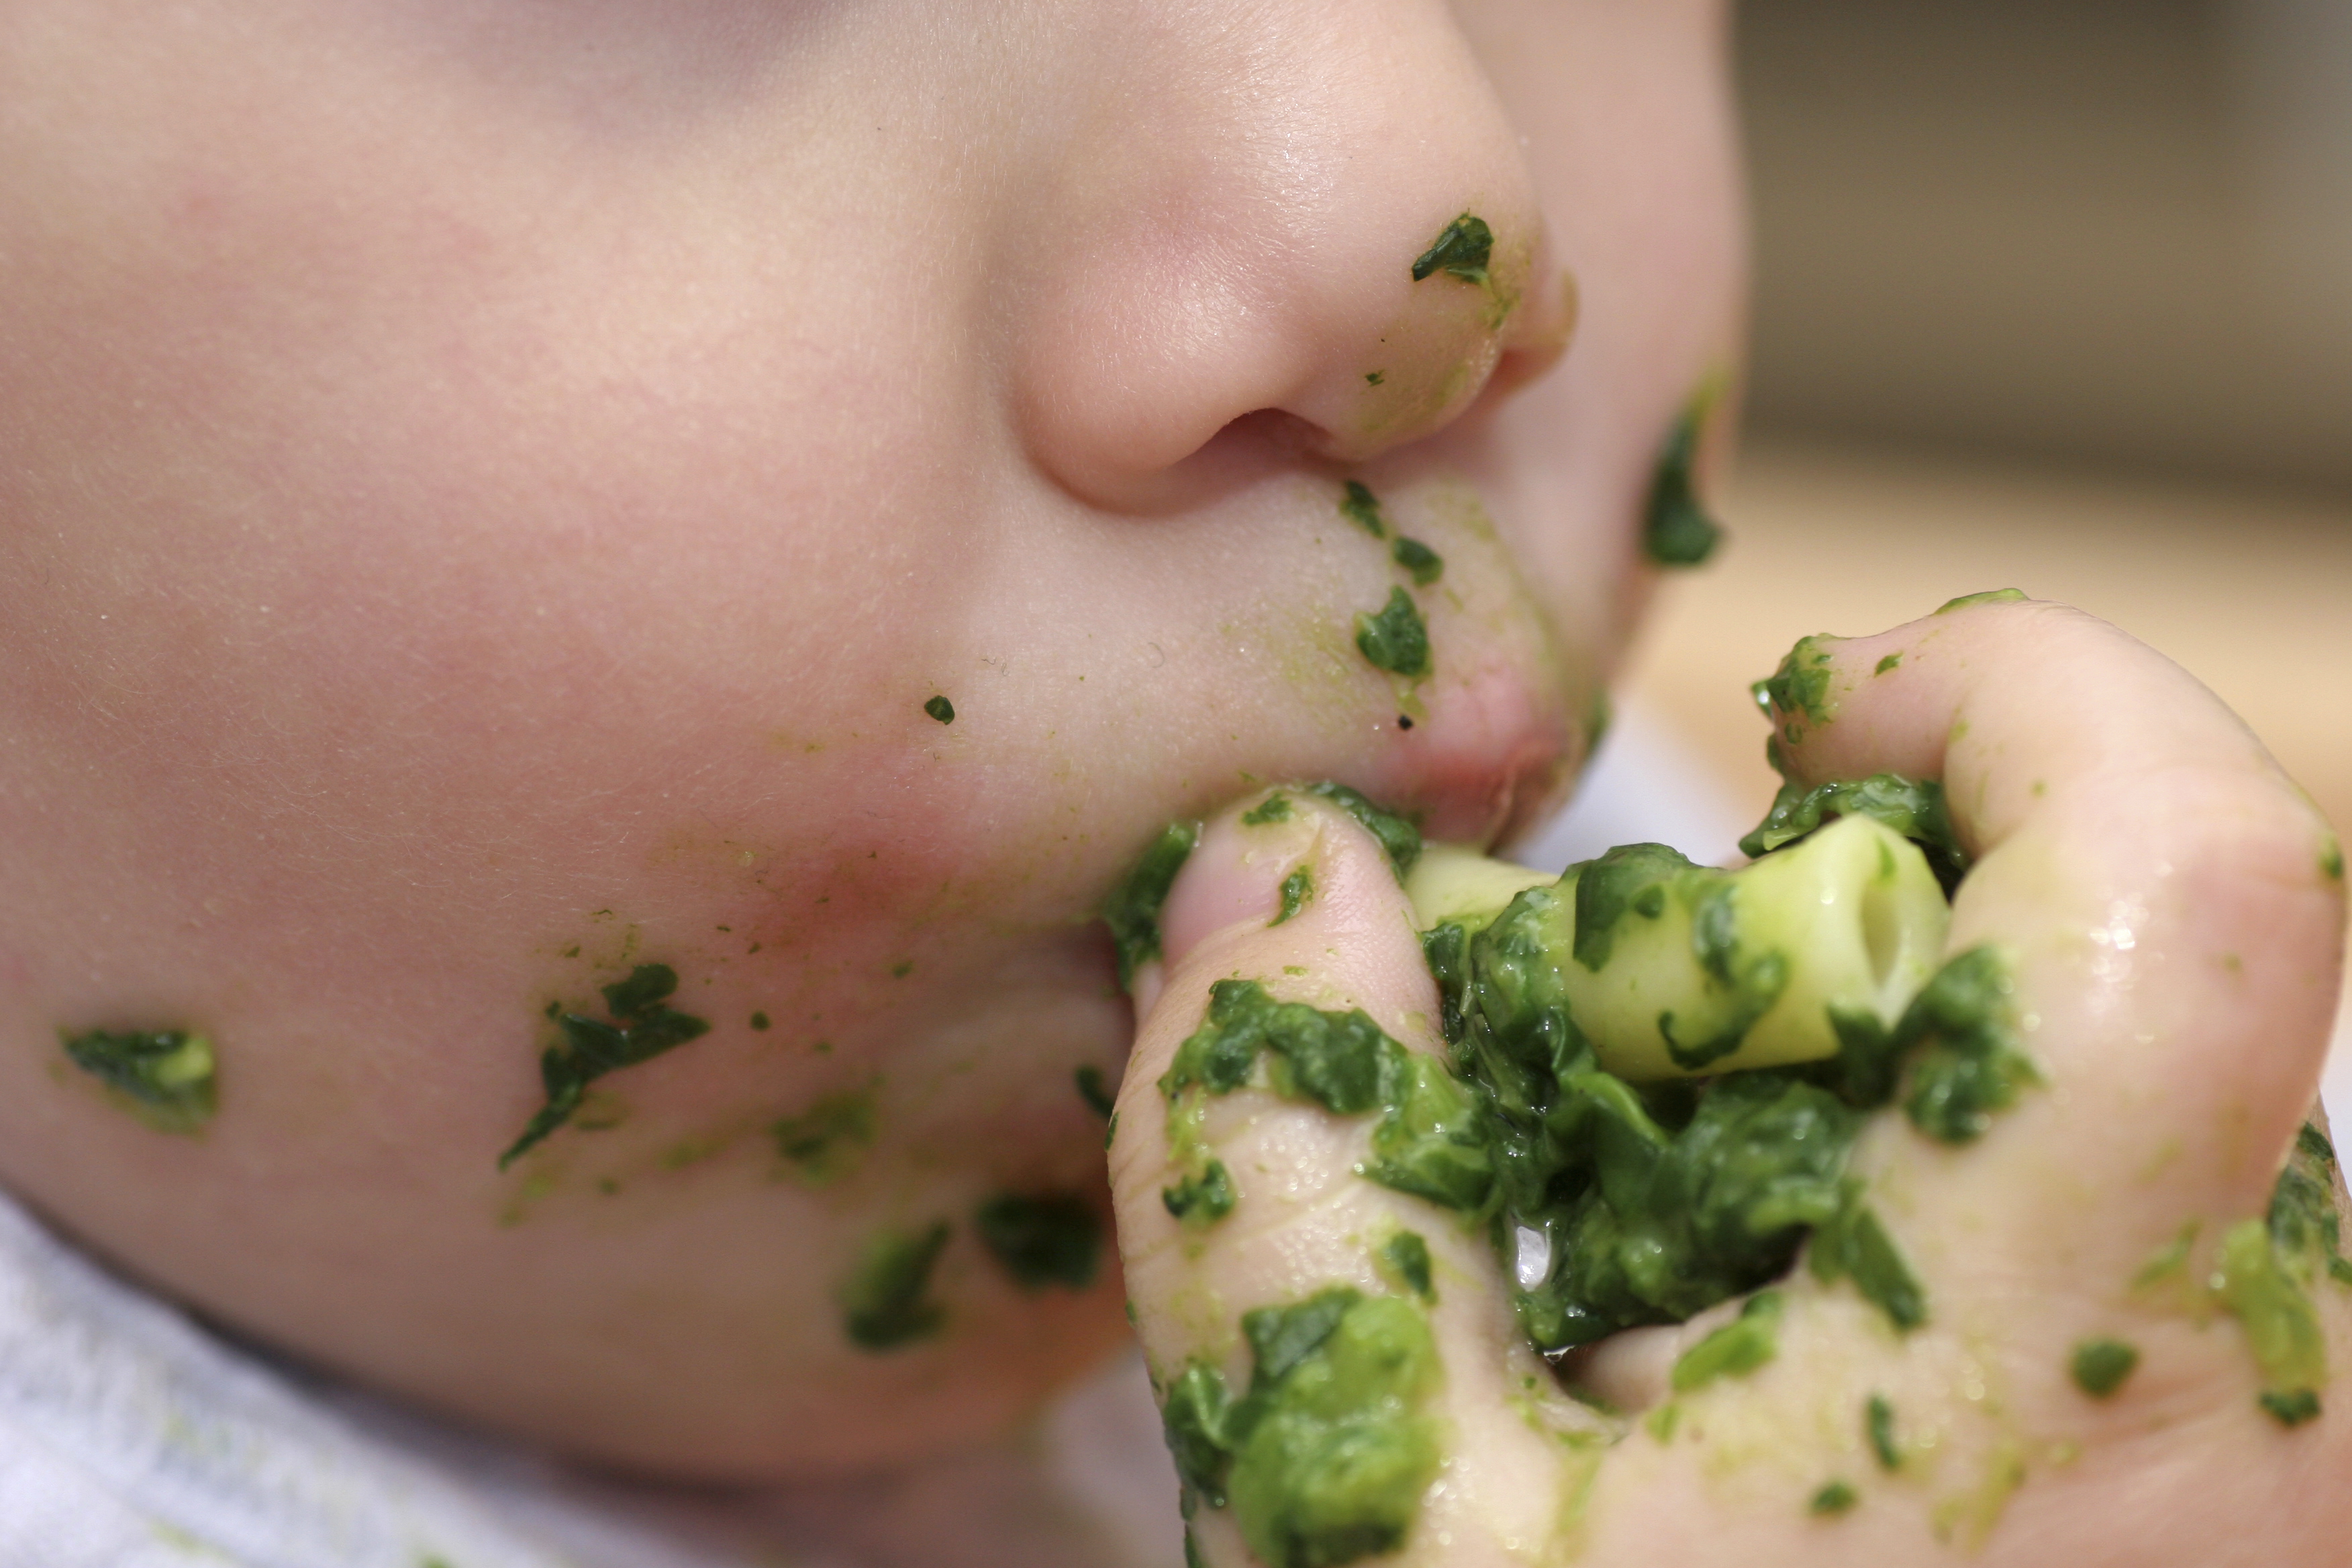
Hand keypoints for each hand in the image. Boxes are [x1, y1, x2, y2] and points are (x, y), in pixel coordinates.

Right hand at [1111, 598, 2348, 1565]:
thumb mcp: (1378, 1530)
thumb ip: (1286, 1167)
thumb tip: (1270, 869)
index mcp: (2072, 1356)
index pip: (2208, 874)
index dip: (2021, 695)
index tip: (1810, 726)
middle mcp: (2266, 1380)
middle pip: (2152, 940)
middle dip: (1880, 906)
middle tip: (1665, 1045)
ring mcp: (2299, 1449)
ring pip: (2143, 1087)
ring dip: (1899, 1075)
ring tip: (1698, 1254)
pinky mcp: (2276, 1495)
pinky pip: (2157, 1225)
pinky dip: (1958, 1199)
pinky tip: (1786, 1353)